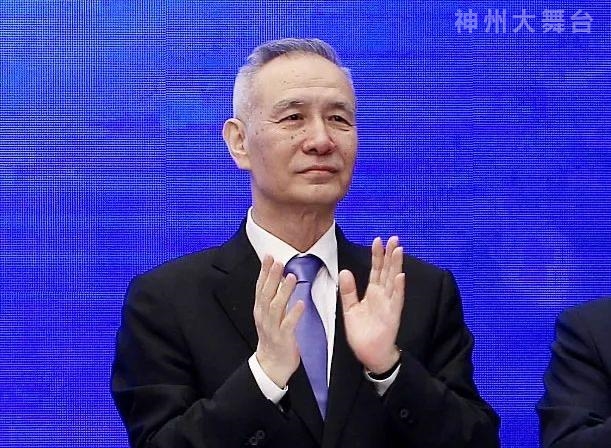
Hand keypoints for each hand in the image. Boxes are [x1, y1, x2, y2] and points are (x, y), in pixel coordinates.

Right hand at [253, 255, 303, 387]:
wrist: (271, 365)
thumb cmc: (273, 337)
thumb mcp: (270, 316)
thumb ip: (274, 298)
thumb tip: (280, 278)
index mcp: (260, 310)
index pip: (260, 287)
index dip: (264, 271)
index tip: (269, 256)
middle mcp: (263, 317)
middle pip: (266, 293)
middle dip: (272, 277)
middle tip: (278, 261)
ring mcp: (272, 328)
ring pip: (275, 307)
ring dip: (283, 291)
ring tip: (291, 277)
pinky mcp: (282, 339)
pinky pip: (288, 325)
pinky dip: (294, 313)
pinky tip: (301, 303)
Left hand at [339, 236, 404, 373]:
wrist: (369, 354)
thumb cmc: (362, 333)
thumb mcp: (350, 309)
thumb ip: (348, 291)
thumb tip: (345, 271)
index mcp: (373, 293)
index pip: (376, 270)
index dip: (377, 255)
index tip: (378, 240)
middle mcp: (383, 296)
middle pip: (387, 271)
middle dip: (390, 255)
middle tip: (394, 238)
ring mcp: (389, 305)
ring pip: (394, 281)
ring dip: (396, 266)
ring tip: (398, 250)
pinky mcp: (392, 316)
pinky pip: (396, 300)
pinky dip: (398, 288)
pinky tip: (400, 276)